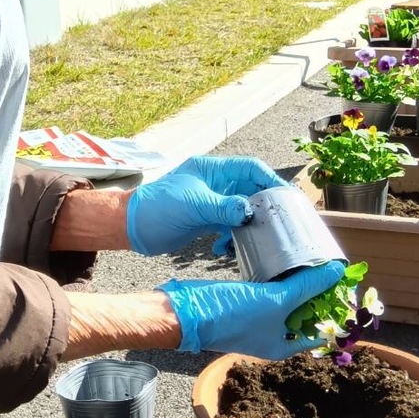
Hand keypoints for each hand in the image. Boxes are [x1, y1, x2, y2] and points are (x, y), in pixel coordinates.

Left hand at [126, 155, 285, 256]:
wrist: (132, 228)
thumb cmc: (157, 208)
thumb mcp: (194, 206)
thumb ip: (224, 207)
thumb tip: (250, 211)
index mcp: (212, 170)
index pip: (250, 168)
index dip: (270, 179)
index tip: (286, 196)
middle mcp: (215, 183)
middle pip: (250, 190)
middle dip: (263, 206)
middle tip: (279, 223)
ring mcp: (211, 202)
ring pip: (241, 210)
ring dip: (248, 225)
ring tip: (256, 239)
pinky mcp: (206, 220)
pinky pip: (229, 226)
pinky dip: (232, 238)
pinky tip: (225, 249)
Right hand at [158, 261, 346, 357]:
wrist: (186, 310)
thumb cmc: (231, 314)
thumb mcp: (274, 301)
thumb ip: (305, 286)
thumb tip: (335, 272)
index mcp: (284, 345)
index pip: (320, 331)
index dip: (335, 312)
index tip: (348, 288)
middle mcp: (274, 334)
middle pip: (306, 314)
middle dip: (320, 294)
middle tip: (335, 269)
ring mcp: (260, 318)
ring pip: (290, 301)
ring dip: (302, 284)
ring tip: (318, 262)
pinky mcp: (247, 301)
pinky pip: (273, 291)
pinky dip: (283, 279)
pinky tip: (290, 262)